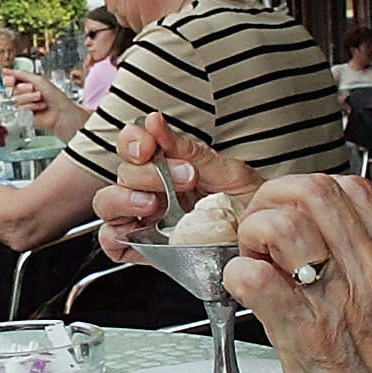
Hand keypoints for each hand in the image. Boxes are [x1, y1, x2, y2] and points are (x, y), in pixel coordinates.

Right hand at [6, 70, 80, 137]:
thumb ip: (21, 74)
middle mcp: (23, 94)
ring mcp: (23, 105)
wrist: (60, 112)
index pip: (10, 80)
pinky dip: (29, 107)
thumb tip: (7, 71)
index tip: (12, 79)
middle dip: (23, 88)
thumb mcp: (38, 80)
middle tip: (32, 89)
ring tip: (39, 99)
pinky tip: (38, 107)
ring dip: (28, 98)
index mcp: (26, 83)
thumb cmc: (55, 96)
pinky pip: (18, 109)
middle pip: (10, 89)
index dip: (10, 79)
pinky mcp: (22, 115)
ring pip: (15, 99)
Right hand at [90, 114, 260, 260]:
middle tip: (183, 179)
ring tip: (153, 204)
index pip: (133, 144)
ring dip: (124, 199)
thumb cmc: (249, 208)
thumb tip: (156, 123)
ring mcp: (145, 220)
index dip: (133, 140)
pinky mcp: (144, 249)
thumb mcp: (229, 173)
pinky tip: (142, 231)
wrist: (264, 244)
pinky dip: (115, 236)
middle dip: (147, 173)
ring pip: (107, 203)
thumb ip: (190, 151)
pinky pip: (111, 242)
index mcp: (168, 166)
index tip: (151, 145)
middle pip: (121, 173)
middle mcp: (152, 190)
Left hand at [226, 176, 371, 372]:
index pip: (350, 187)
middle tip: (262, 232)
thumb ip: (368, 268)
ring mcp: (337, 304)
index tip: (291, 212)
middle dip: (273, 200)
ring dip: (253, 235)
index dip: (307, 189)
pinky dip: (237, 275)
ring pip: (281, 226)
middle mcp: (370, 276)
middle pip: (313, 192)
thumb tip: (322, 239)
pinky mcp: (305, 338)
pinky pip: (256, 279)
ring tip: (255, 262)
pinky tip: (245, 291)